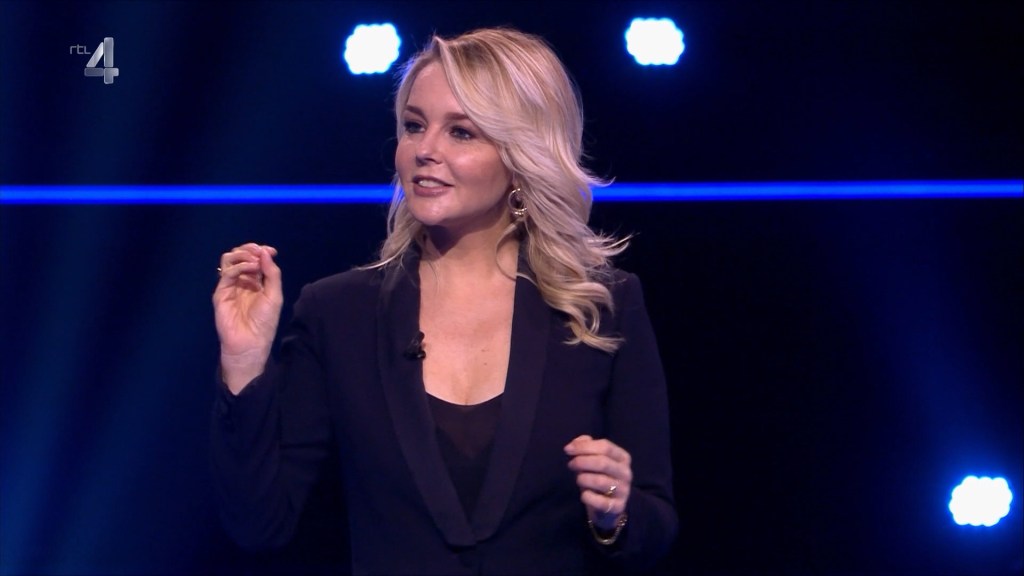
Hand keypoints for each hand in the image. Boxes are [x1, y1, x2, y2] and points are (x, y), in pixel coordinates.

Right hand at [212, 243, 282, 393]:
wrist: (250, 342)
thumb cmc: (265, 322)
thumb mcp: (275, 295)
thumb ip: (272, 273)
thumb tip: (265, 252)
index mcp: (257, 282)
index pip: (255, 259)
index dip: (262, 251)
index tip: (272, 251)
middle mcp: (242, 281)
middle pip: (241, 255)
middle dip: (251, 249)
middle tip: (261, 252)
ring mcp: (230, 286)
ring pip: (229, 260)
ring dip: (243, 255)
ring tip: (254, 261)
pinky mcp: (221, 292)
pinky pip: (227, 272)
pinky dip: (239, 266)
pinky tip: (250, 269)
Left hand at [564, 434, 631, 529]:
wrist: (607, 507)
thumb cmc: (598, 477)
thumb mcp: (593, 460)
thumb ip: (585, 446)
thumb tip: (575, 443)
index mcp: (623, 457)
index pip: (605, 446)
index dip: (584, 447)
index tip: (567, 450)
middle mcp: (626, 473)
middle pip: (602, 462)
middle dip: (581, 462)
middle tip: (570, 465)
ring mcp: (624, 491)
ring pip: (599, 481)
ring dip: (583, 479)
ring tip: (578, 480)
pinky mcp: (618, 507)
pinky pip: (599, 501)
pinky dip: (587, 497)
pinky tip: (584, 495)